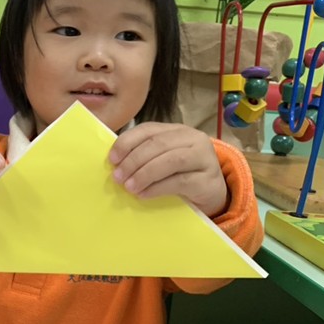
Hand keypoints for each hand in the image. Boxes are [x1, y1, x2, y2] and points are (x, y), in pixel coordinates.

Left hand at [108, 123, 228, 216]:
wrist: (212, 194)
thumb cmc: (181, 175)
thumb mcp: (162, 161)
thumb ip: (144, 156)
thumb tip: (115, 163)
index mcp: (177, 130)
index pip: (148, 129)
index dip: (127, 142)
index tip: (112, 159)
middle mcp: (193, 139)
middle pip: (158, 144)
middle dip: (133, 160)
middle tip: (117, 177)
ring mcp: (204, 158)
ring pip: (170, 161)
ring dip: (144, 174)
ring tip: (129, 187)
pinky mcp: (208, 180)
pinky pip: (180, 181)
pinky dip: (157, 188)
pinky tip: (143, 194)